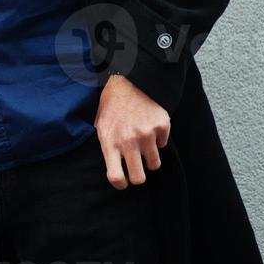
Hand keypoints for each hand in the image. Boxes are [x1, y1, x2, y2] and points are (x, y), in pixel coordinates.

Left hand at [94, 73, 170, 188]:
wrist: (131, 80)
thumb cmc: (112, 104)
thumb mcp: (101, 123)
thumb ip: (107, 145)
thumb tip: (114, 165)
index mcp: (109, 141)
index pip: (116, 176)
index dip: (120, 184)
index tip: (123, 181)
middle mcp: (128, 141)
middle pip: (139, 178)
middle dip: (138, 175)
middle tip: (137, 167)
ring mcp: (147, 135)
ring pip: (154, 164)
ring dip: (149, 157)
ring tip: (143, 144)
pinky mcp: (162, 127)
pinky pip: (163, 145)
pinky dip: (158, 140)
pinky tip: (149, 127)